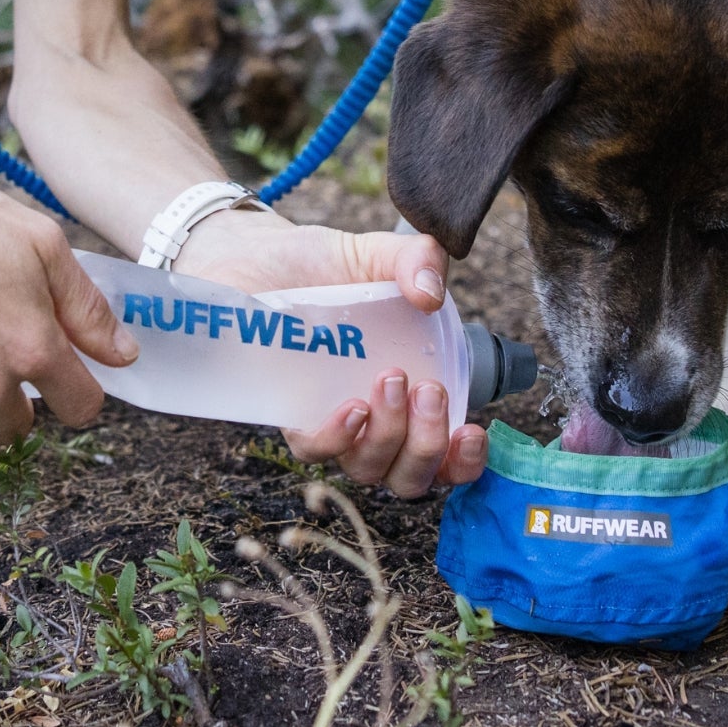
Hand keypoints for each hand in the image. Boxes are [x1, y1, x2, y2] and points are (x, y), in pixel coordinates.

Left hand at [175, 206, 487, 496]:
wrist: (255, 252)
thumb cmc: (322, 263)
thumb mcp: (378, 253)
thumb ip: (417, 258)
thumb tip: (430, 294)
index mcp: (408, 390)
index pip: (443, 451)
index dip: (462, 460)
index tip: (472, 432)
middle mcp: (373, 417)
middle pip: (409, 474)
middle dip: (427, 445)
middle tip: (427, 390)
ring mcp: (330, 418)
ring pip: (367, 467)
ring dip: (389, 437)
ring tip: (390, 381)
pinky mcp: (287, 411)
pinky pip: (313, 448)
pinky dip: (337, 437)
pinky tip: (351, 408)